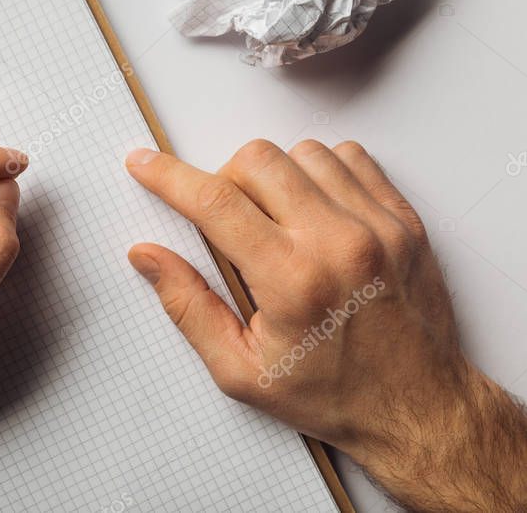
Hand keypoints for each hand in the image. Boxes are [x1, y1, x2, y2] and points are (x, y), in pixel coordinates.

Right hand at [125, 140, 526, 511]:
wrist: (419, 409)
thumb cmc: (332, 395)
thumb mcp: (241, 371)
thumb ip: (188, 307)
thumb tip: (147, 256)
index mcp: (292, 281)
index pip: (214, 202)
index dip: (167, 176)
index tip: (143, 164)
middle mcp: (339, 242)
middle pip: (257, 160)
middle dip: (223, 179)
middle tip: (227, 221)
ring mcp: (379, 225)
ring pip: (302, 152)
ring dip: (274, 175)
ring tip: (275, 219)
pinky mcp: (405, 219)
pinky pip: (351, 157)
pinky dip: (321, 171)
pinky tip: (314, 209)